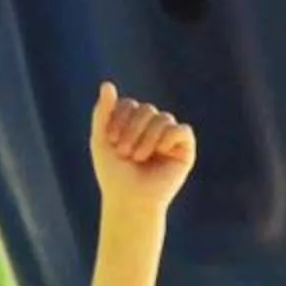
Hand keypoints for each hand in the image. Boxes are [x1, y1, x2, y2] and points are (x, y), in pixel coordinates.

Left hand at [92, 82, 194, 211]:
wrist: (129, 201)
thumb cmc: (114, 175)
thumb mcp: (101, 140)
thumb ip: (102, 112)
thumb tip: (107, 84)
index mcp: (133, 123)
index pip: (130, 104)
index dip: (119, 120)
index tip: (112, 142)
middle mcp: (153, 127)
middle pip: (147, 109)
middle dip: (133, 130)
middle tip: (126, 154)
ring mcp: (169, 137)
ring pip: (164, 118)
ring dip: (147, 138)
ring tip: (139, 158)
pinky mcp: (184, 149)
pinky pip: (182, 131)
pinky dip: (169, 139)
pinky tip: (160, 152)